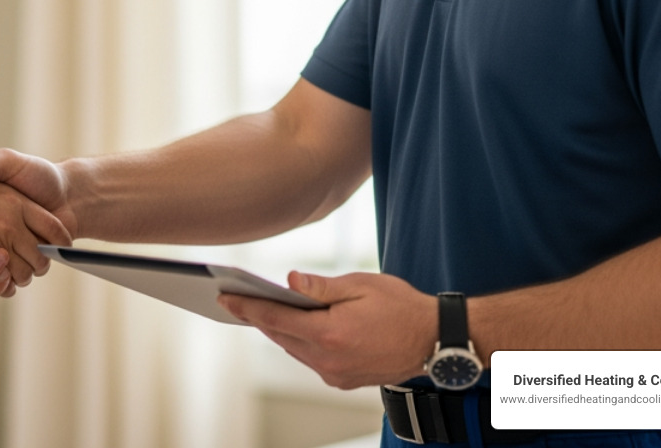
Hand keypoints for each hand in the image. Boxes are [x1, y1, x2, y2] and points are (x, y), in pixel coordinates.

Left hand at [218, 271, 434, 388]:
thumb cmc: (401, 307)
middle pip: (280, 336)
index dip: (247, 307)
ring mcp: (336, 373)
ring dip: (278, 330)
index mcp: (330, 333)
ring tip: (260, 309)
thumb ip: (321, 286)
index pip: (275, 319)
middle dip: (257, 317)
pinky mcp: (344, 379)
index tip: (225, 297)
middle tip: (234, 300)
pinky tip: (295, 326)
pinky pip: (311, 359)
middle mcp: (329, 359)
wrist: (435, 341)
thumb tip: (290, 281)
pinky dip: (299, 342)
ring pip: (294, 349)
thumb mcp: (361, 285)